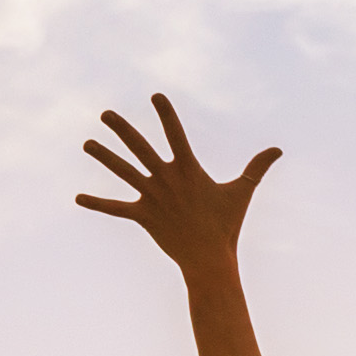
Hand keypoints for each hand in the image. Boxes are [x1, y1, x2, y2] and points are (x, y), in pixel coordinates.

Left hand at [72, 92, 279, 271]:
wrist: (209, 259)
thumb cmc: (226, 225)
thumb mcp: (242, 193)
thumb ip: (257, 168)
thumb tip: (278, 149)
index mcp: (188, 170)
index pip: (175, 135)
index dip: (166, 115)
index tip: (155, 96)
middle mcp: (167, 179)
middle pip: (139, 148)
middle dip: (121, 129)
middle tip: (105, 114)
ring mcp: (152, 197)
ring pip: (123, 172)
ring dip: (104, 157)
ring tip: (87, 143)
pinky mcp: (143, 216)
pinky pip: (116, 208)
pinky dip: (97, 204)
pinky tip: (77, 199)